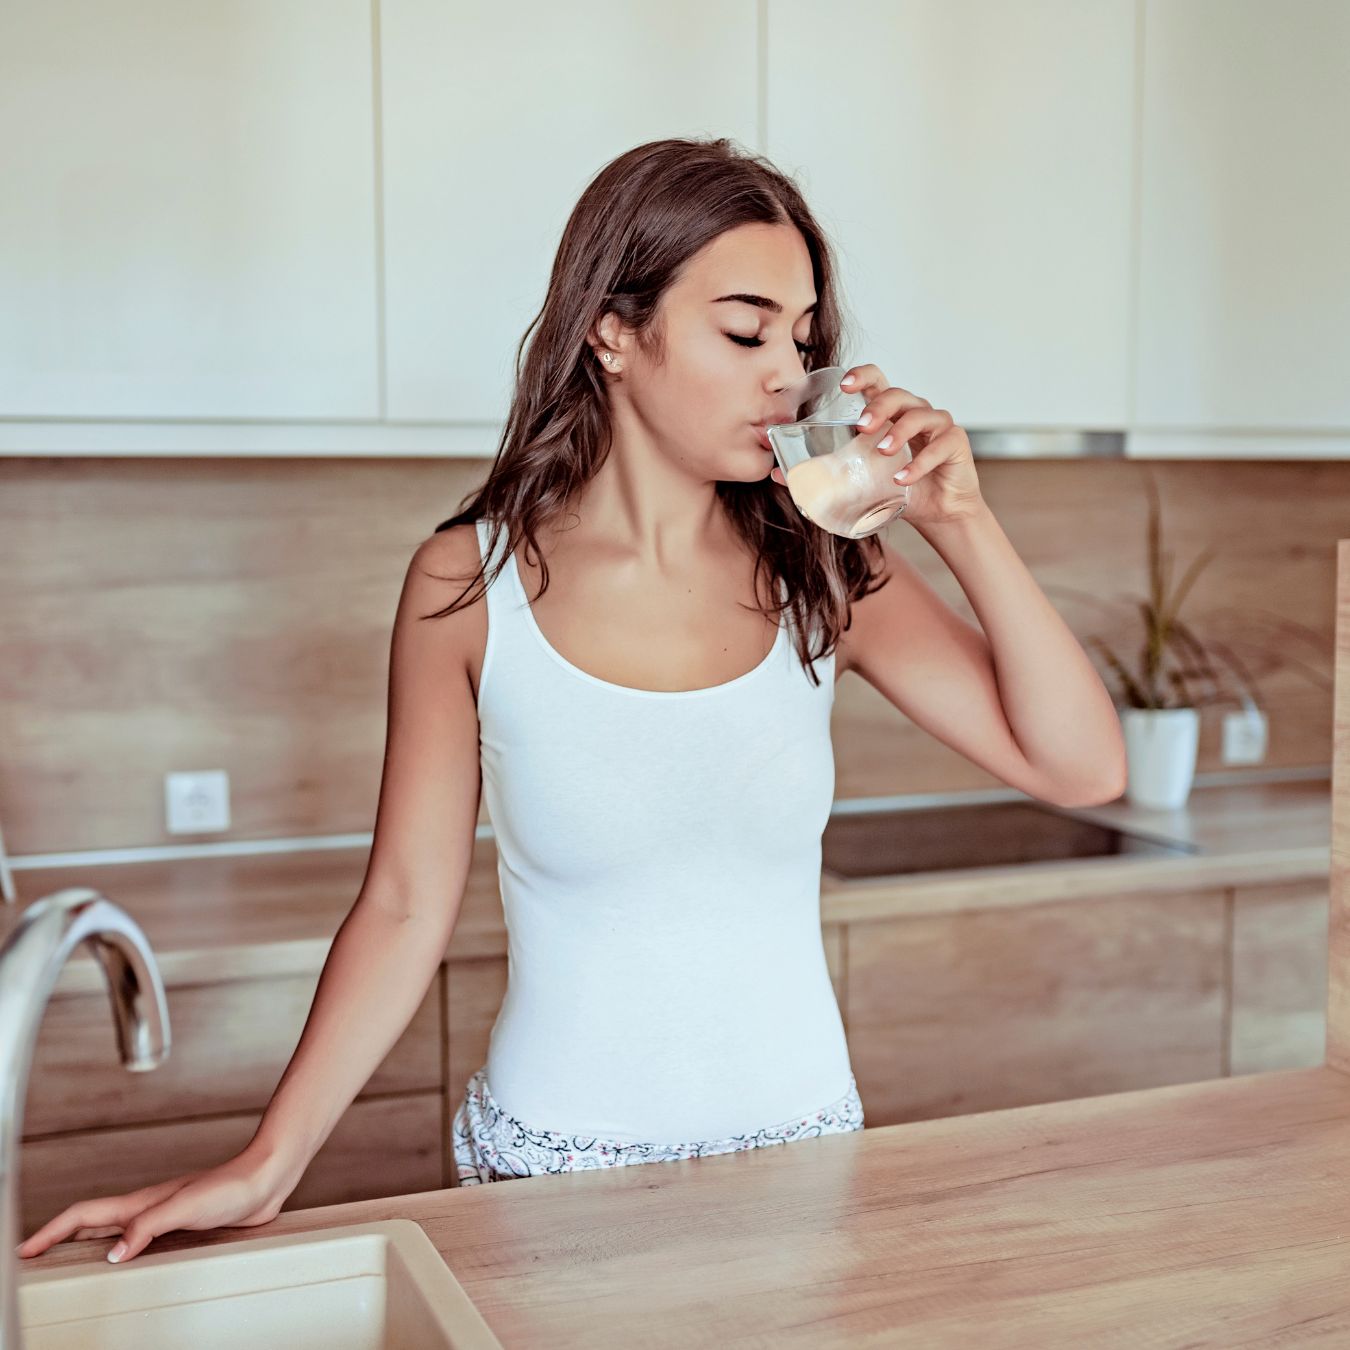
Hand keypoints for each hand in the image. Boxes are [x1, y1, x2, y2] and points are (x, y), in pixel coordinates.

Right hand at [15, 1144, 294, 1264]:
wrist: (266, 1179)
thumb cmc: (232, 1186)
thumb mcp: (185, 1206)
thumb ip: (148, 1227)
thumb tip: (114, 1255)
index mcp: (141, 1203)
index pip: (84, 1216)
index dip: (51, 1232)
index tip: (25, 1250)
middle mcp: (148, 1209)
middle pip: (92, 1224)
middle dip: (59, 1240)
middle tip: (34, 1259)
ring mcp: (164, 1216)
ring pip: (114, 1232)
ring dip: (86, 1246)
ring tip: (67, 1264)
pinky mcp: (184, 1227)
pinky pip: (140, 1241)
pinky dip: (120, 1251)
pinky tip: (126, 1263)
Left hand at [769, 364, 985, 526]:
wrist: (938, 512)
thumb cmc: (897, 488)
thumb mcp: (858, 479)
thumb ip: (823, 472)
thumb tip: (778, 474)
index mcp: (889, 412)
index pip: (877, 381)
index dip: (863, 377)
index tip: (845, 385)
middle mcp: (913, 411)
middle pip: (897, 394)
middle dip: (879, 406)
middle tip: (861, 426)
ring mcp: (937, 425)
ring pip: (920, 414)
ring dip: (900, 431)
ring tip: (883, 451)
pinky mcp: (955, 443)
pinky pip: (940, 445)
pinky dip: (921, 462)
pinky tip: (903, 478)